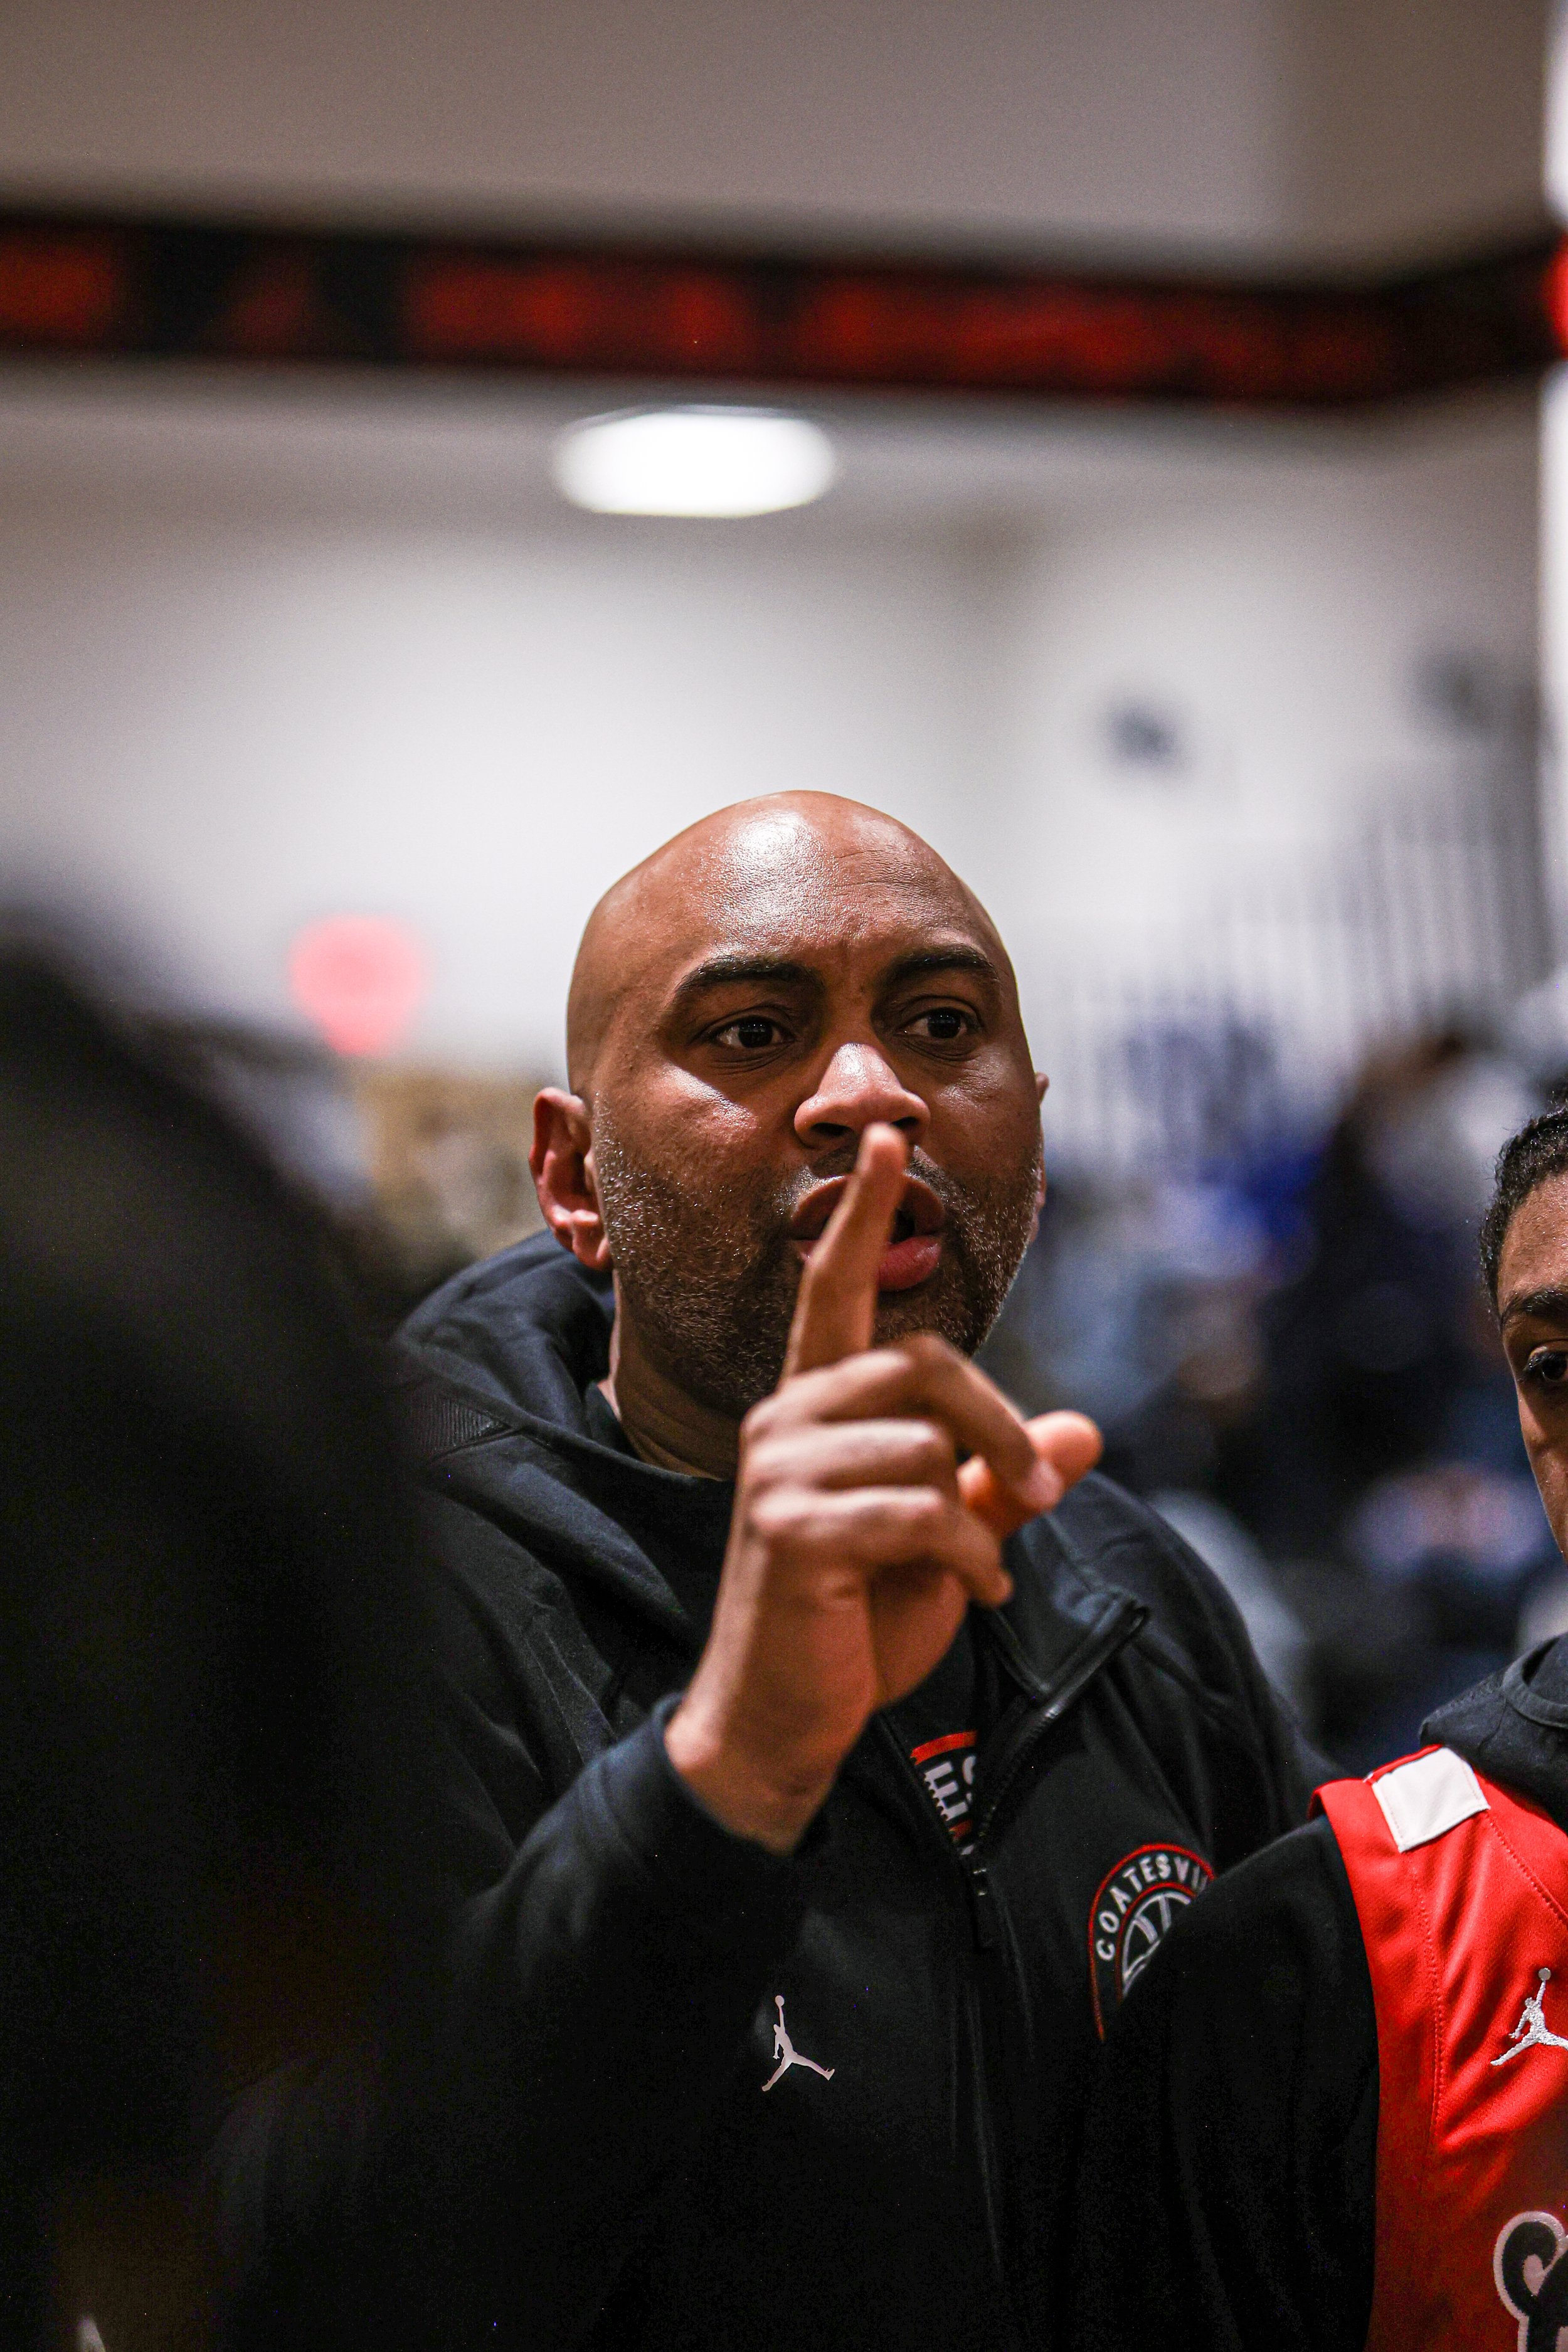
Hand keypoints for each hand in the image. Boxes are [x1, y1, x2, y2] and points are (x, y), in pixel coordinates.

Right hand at [664, 1124, 1101, 1852]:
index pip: (832, 1289)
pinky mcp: (790, 1528)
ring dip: (984, 1515)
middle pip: (922, 1364)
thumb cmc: (858, 1626)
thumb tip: (1085, 1434)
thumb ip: (1001, 1482)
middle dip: (998, 1428)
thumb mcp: (947, 1541)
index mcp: (813, 1408)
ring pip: (927, 1444)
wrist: (788, 1723)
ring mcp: (779, 1471)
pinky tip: (977, 1590)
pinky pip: (920, 1510)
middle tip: (1037, 1495)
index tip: (886, 1139)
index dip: (863, 1214)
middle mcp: (785, 1420)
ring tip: (985, 1568)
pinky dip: (969, 1555)